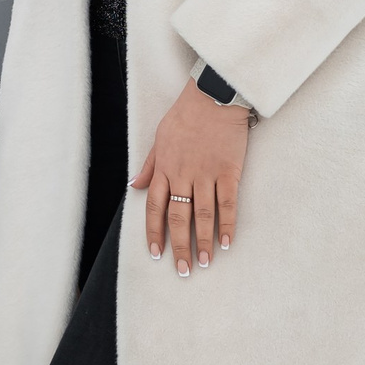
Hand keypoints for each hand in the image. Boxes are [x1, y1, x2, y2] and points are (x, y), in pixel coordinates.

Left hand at [132, 80, 249, 278]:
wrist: (214, 95)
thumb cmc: (186, 114)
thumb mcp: (160, 136)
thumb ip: (149, 164)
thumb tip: (135, 186)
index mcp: (164, 168)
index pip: (155, 208)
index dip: (154, 233)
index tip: (156, 254)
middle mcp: (183, 175)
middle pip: (178, 218)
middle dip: (178, 246)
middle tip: (183, 269)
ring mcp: (206, 174)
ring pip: (202, 215)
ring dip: (203, 241)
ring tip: (205, 263)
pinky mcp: (228, 171)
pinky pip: (227, 203)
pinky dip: (227, 224)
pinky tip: (227, 242)